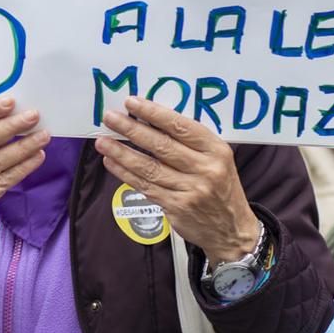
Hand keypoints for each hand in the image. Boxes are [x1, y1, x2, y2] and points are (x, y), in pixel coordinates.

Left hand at [96, 97, 257, 260]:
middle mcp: (205, 169)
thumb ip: (191, 143)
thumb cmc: (220, 188)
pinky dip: (125, 174)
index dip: (154, 113)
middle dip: (132, 129)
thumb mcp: (218, 160)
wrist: (231, 229)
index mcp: (217, 150)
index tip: (132, 103)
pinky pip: (146, 187)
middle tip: (110, 118)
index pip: (181, 126)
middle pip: (161, 145)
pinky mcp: (176, 207)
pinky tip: (111, 163)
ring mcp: (191, 190)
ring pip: (149, 167)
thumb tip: (151, 121)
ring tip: (103, 142)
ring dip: (122, 153)